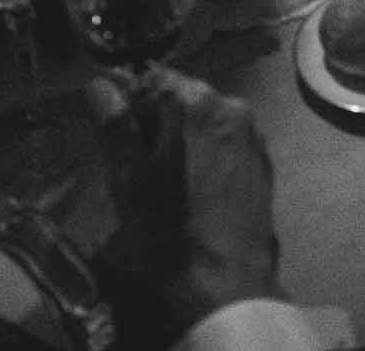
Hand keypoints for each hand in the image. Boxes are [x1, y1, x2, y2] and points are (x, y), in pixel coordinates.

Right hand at [89, 65, 282, 341]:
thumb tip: (100, 85)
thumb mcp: (128, 181)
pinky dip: (209, 160)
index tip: (116, 133)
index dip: (130, 102)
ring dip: (184, 142)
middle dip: (158, 124)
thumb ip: (115, 127)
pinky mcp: (264, 167)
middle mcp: (231, 107)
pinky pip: (228, 148)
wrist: (223, 288)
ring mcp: (253, 137)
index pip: (153, 77)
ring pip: (207, 125)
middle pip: (183, 100)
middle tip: (138, 168)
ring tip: (165, 186)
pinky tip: (195, 195)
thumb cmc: (167, 233)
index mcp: (195, 101)